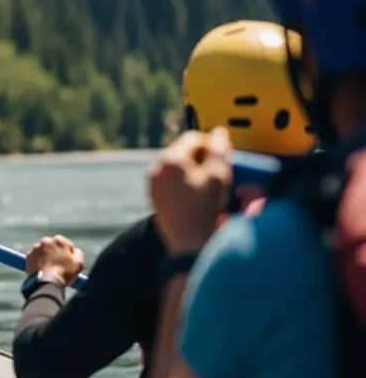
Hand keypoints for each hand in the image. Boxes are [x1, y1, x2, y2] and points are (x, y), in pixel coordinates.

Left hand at [25, 234, 84, 285]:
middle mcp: (46, 240)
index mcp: (59, 240)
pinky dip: (38, 262)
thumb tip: (75, 250)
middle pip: (53, 246)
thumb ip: (78, 253)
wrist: (46, 282)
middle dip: (55, 253)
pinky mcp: (28, 256)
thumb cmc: (64, 273)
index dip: (68, 254)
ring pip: (43, 251)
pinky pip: (35, 258)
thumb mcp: (79, 263)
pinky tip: (42, 270)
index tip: (67, 262)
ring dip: (46, 257)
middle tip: (58, 265)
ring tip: (50, 269)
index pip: (66, 244)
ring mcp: (36, 248)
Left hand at [148, 127, 233, 253]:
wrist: (190, 243)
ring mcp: (153, 184)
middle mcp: (156, 169)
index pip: (193, 138)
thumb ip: (220, 149)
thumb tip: (219, 134)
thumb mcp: (219, 174)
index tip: (223, 157)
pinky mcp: (155, 198)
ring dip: (195, 171)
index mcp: (170, 160)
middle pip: (184, 152)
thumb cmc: (205, 209)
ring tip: (210, 187)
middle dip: (203, 158)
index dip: (212, 144)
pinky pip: (172, 182)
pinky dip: (186, 184)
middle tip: (219, 172)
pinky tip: (198, 197)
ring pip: (178, 167)